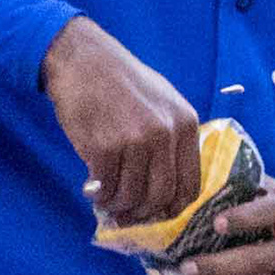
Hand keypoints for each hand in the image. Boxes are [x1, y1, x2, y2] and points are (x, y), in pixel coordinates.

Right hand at [46, 17, 202, 225]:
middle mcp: (165, 133)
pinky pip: (105, 187)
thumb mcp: (163, 102)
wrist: (84, 60)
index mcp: (185, 124)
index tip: (159, 214)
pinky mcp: (103, 146)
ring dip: (118, 206)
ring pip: (132, 195)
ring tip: (108, 201)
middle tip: (129, 214)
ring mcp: (135, 140)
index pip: (191, 183)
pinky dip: (99, 196)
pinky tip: (94, 191)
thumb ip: (171, 139)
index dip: (174, 207)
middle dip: (144, 212)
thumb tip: (165, 189)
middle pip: (162, 196)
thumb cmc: (123, 82)